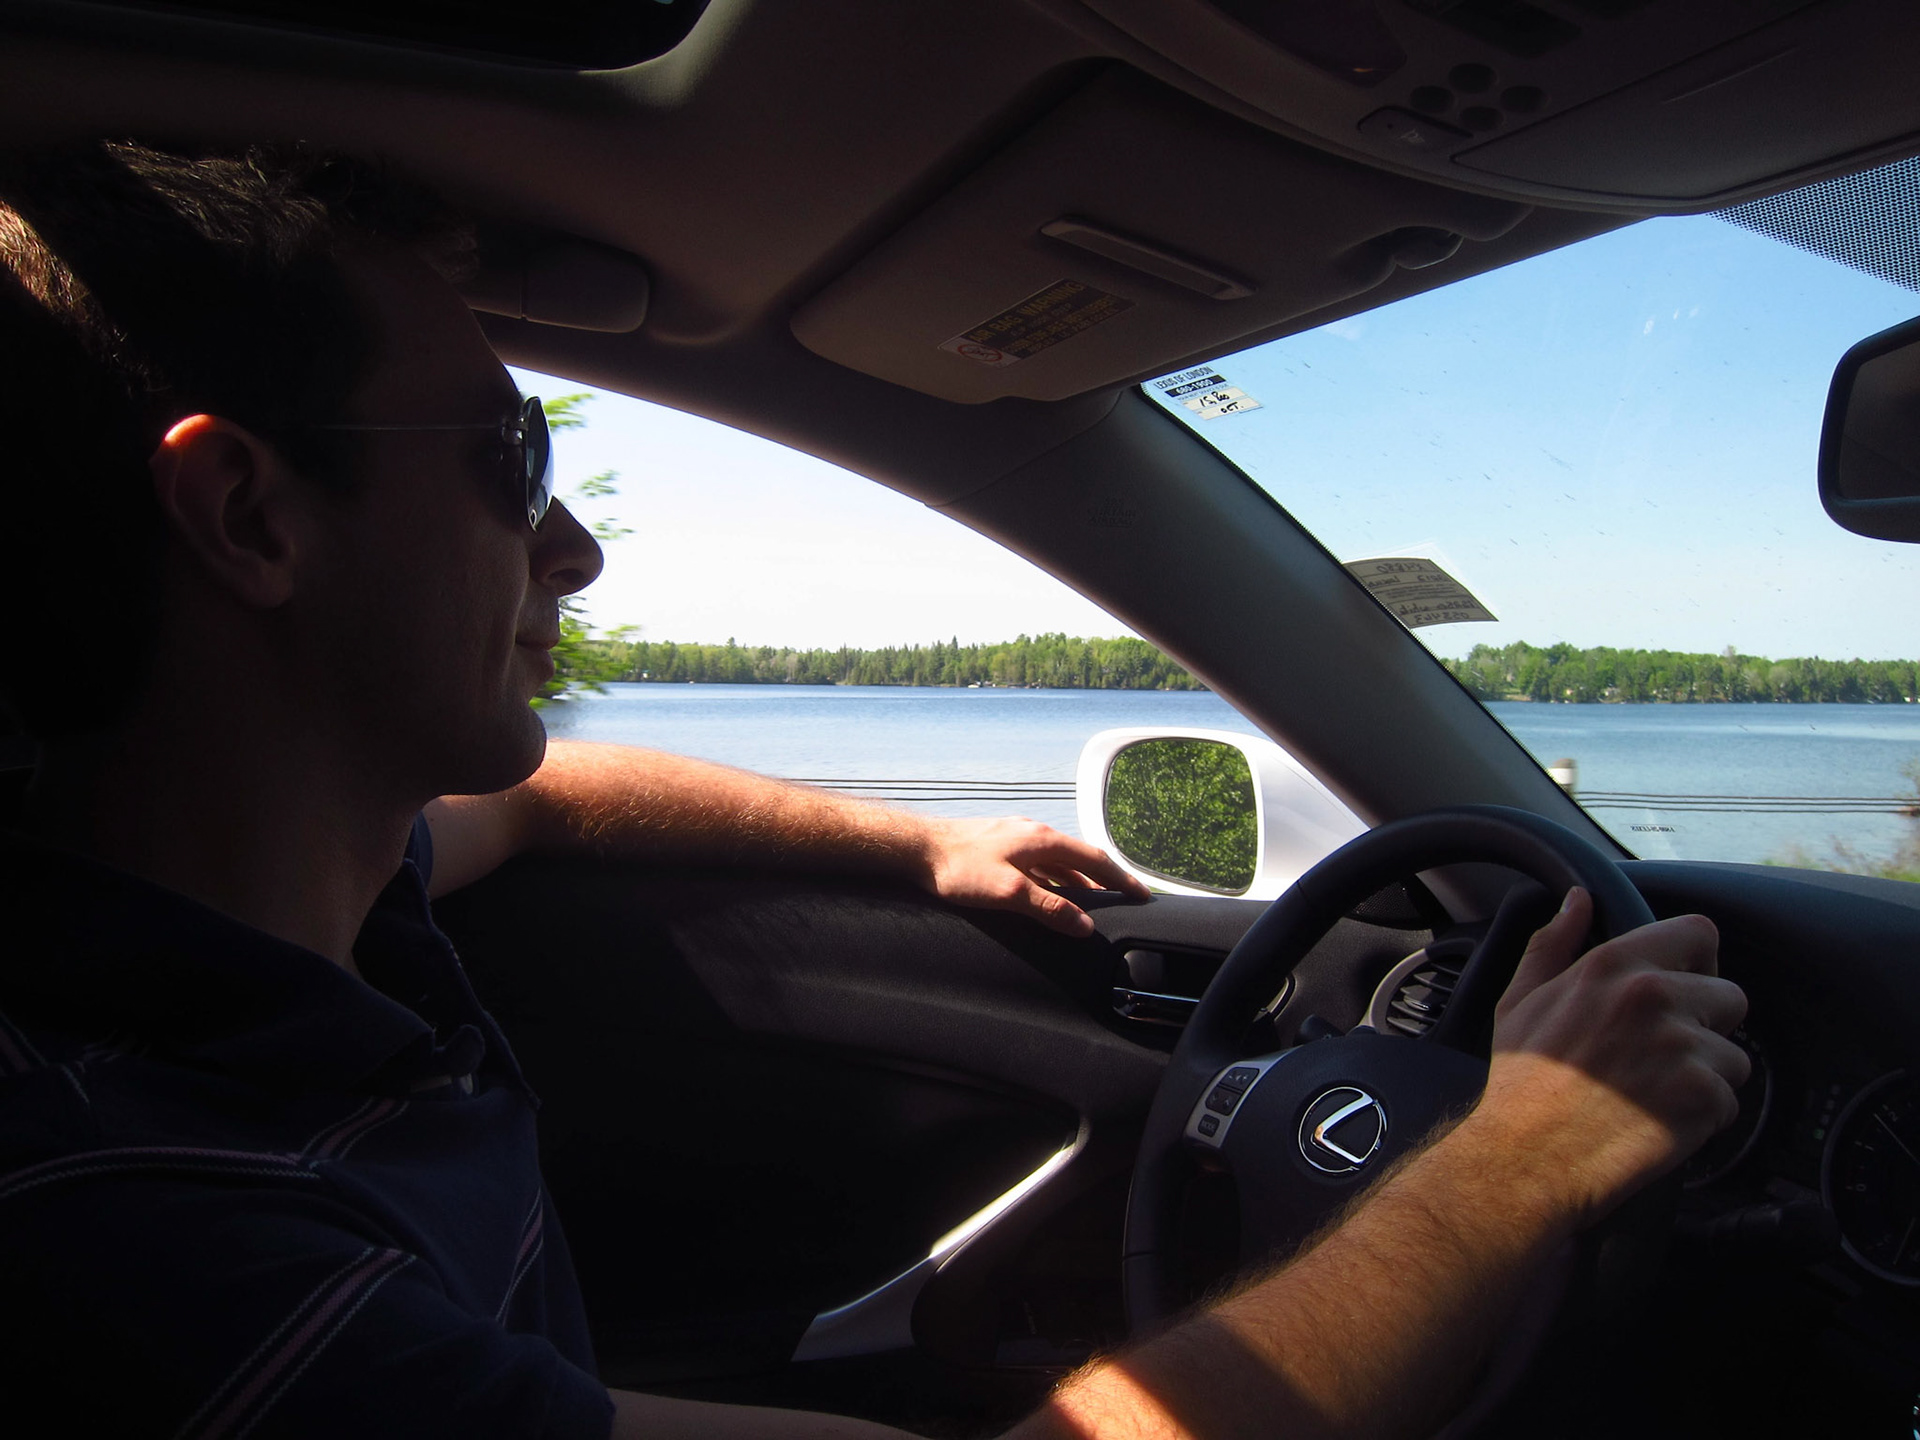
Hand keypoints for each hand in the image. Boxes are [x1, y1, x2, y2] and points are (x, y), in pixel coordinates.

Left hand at [919, 816, 1150, 936]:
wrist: (917, 848)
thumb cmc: (959, 867)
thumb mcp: (1009, 893)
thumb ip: (1049, 908)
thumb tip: (1084, 925)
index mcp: (1042, 839)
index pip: (1096, 858)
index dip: (1121, 879)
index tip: (1142, 895)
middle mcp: (1034, 833)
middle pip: (1080, 858)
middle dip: (1103, 880)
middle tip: (1121, 901)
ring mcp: (1016, 838)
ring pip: (1058, 861)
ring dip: (1078, 881)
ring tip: (1090, 904)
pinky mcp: (999, 846)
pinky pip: (1038, 863)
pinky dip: (1053, 879)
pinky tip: (1048, 894)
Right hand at [1474, 887, 1749, 1228]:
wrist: (1528, 1156)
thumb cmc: (1523, 1081)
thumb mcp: (1521, 999)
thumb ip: (1554, 943)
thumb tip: (1578, 901)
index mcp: (1613, 965)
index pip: (1699, 932)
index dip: (1696, 959)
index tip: (1682, 984)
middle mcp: (1655, 996)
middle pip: (1729, 995)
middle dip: (1705, 1025)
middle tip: (1660, 1054)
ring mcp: (1684, 1047)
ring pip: (1734, 1054)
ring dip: (1706, 1075)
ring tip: (1656, 1092)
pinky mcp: (1704, 1097)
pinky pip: (1729, 1100)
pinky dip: (1703, 1116)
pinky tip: (1659, 1120)